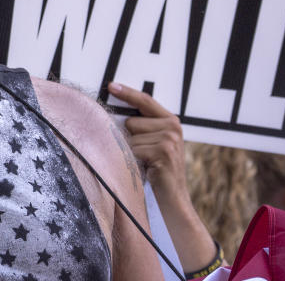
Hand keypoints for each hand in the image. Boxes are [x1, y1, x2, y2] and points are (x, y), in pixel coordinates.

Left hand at [108, 82, 186, 200]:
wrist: (174, 198)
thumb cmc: (157, 170)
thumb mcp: (153, 144)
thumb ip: (142, 127)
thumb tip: (112, 114)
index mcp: (170, 121)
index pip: (145, 100)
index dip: (127, 93)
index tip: (111, 86)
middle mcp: (173, 126)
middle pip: (131, 121)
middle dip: (129, 138)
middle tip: (143, 155)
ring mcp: (169, 138)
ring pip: (130, 136)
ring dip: (131, 151)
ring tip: (146, 163)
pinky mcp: (164, 151)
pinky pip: (133, 150)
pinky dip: (133, 160)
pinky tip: (147, 169)